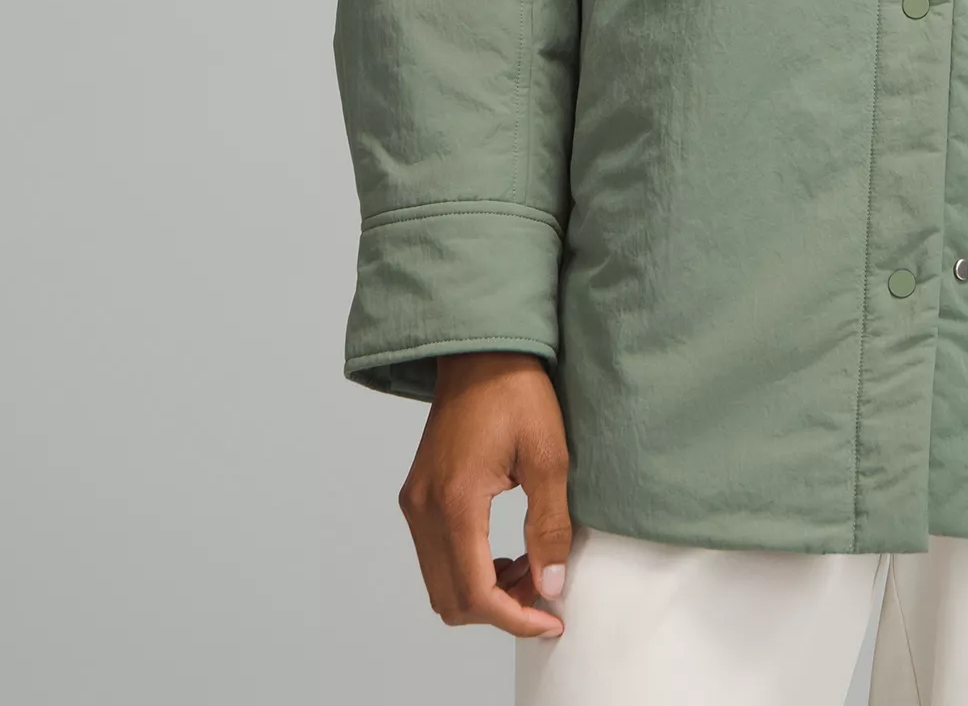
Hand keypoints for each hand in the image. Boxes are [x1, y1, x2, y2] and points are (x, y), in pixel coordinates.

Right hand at [397, 350, 572, 637]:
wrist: (482, 349)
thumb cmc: (518, 392)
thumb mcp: (549, 456)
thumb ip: (549, 526)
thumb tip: (550, 585)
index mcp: (455, 502)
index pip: (476, 593)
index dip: (515, 618)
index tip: (552, 619)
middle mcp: (424, 509)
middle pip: (451, 600)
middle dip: (500, 609)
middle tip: (544, 589)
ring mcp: (415, 502)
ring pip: (440, 582)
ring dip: (484, 592)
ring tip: (530, 566)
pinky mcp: (417, 495)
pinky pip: (436, 556)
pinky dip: (468, 569)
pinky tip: (505, 551)